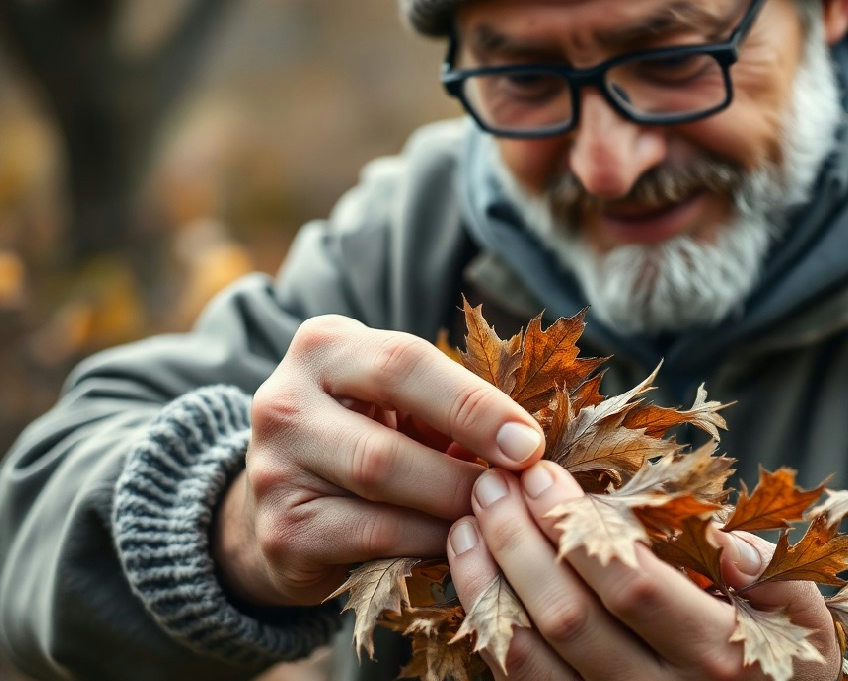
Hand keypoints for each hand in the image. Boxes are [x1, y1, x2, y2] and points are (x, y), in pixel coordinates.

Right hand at [211, 314, 545, 608]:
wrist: (289, 497)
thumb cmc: (371, 431)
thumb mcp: (402, 400)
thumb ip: (453, 405)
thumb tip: (531, 441)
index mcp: (325, 346)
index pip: (405, 364)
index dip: (475, 406)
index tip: (530, 442)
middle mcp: (285, 401)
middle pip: (387, 443)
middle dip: (466, 471)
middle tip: (520, 490)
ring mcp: (274, 469)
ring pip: (379, 494)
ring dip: (451, 509)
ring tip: (497, 516)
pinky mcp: (281, 531)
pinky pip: (371, 539)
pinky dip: (426, 542)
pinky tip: (458, 544)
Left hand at [447, 462, 840, 679]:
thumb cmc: (788, 663)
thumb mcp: (804, 616)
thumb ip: (772, 571)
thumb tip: (728, 543)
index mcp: (719, 654)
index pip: (629, 582)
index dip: (575, 525)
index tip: (540, 473)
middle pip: (567, 616)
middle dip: (518, 542)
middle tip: (491, 485)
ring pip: (530, 654)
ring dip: (488, 583)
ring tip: (466, 522)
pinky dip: (489, 626)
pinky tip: (473, 576)